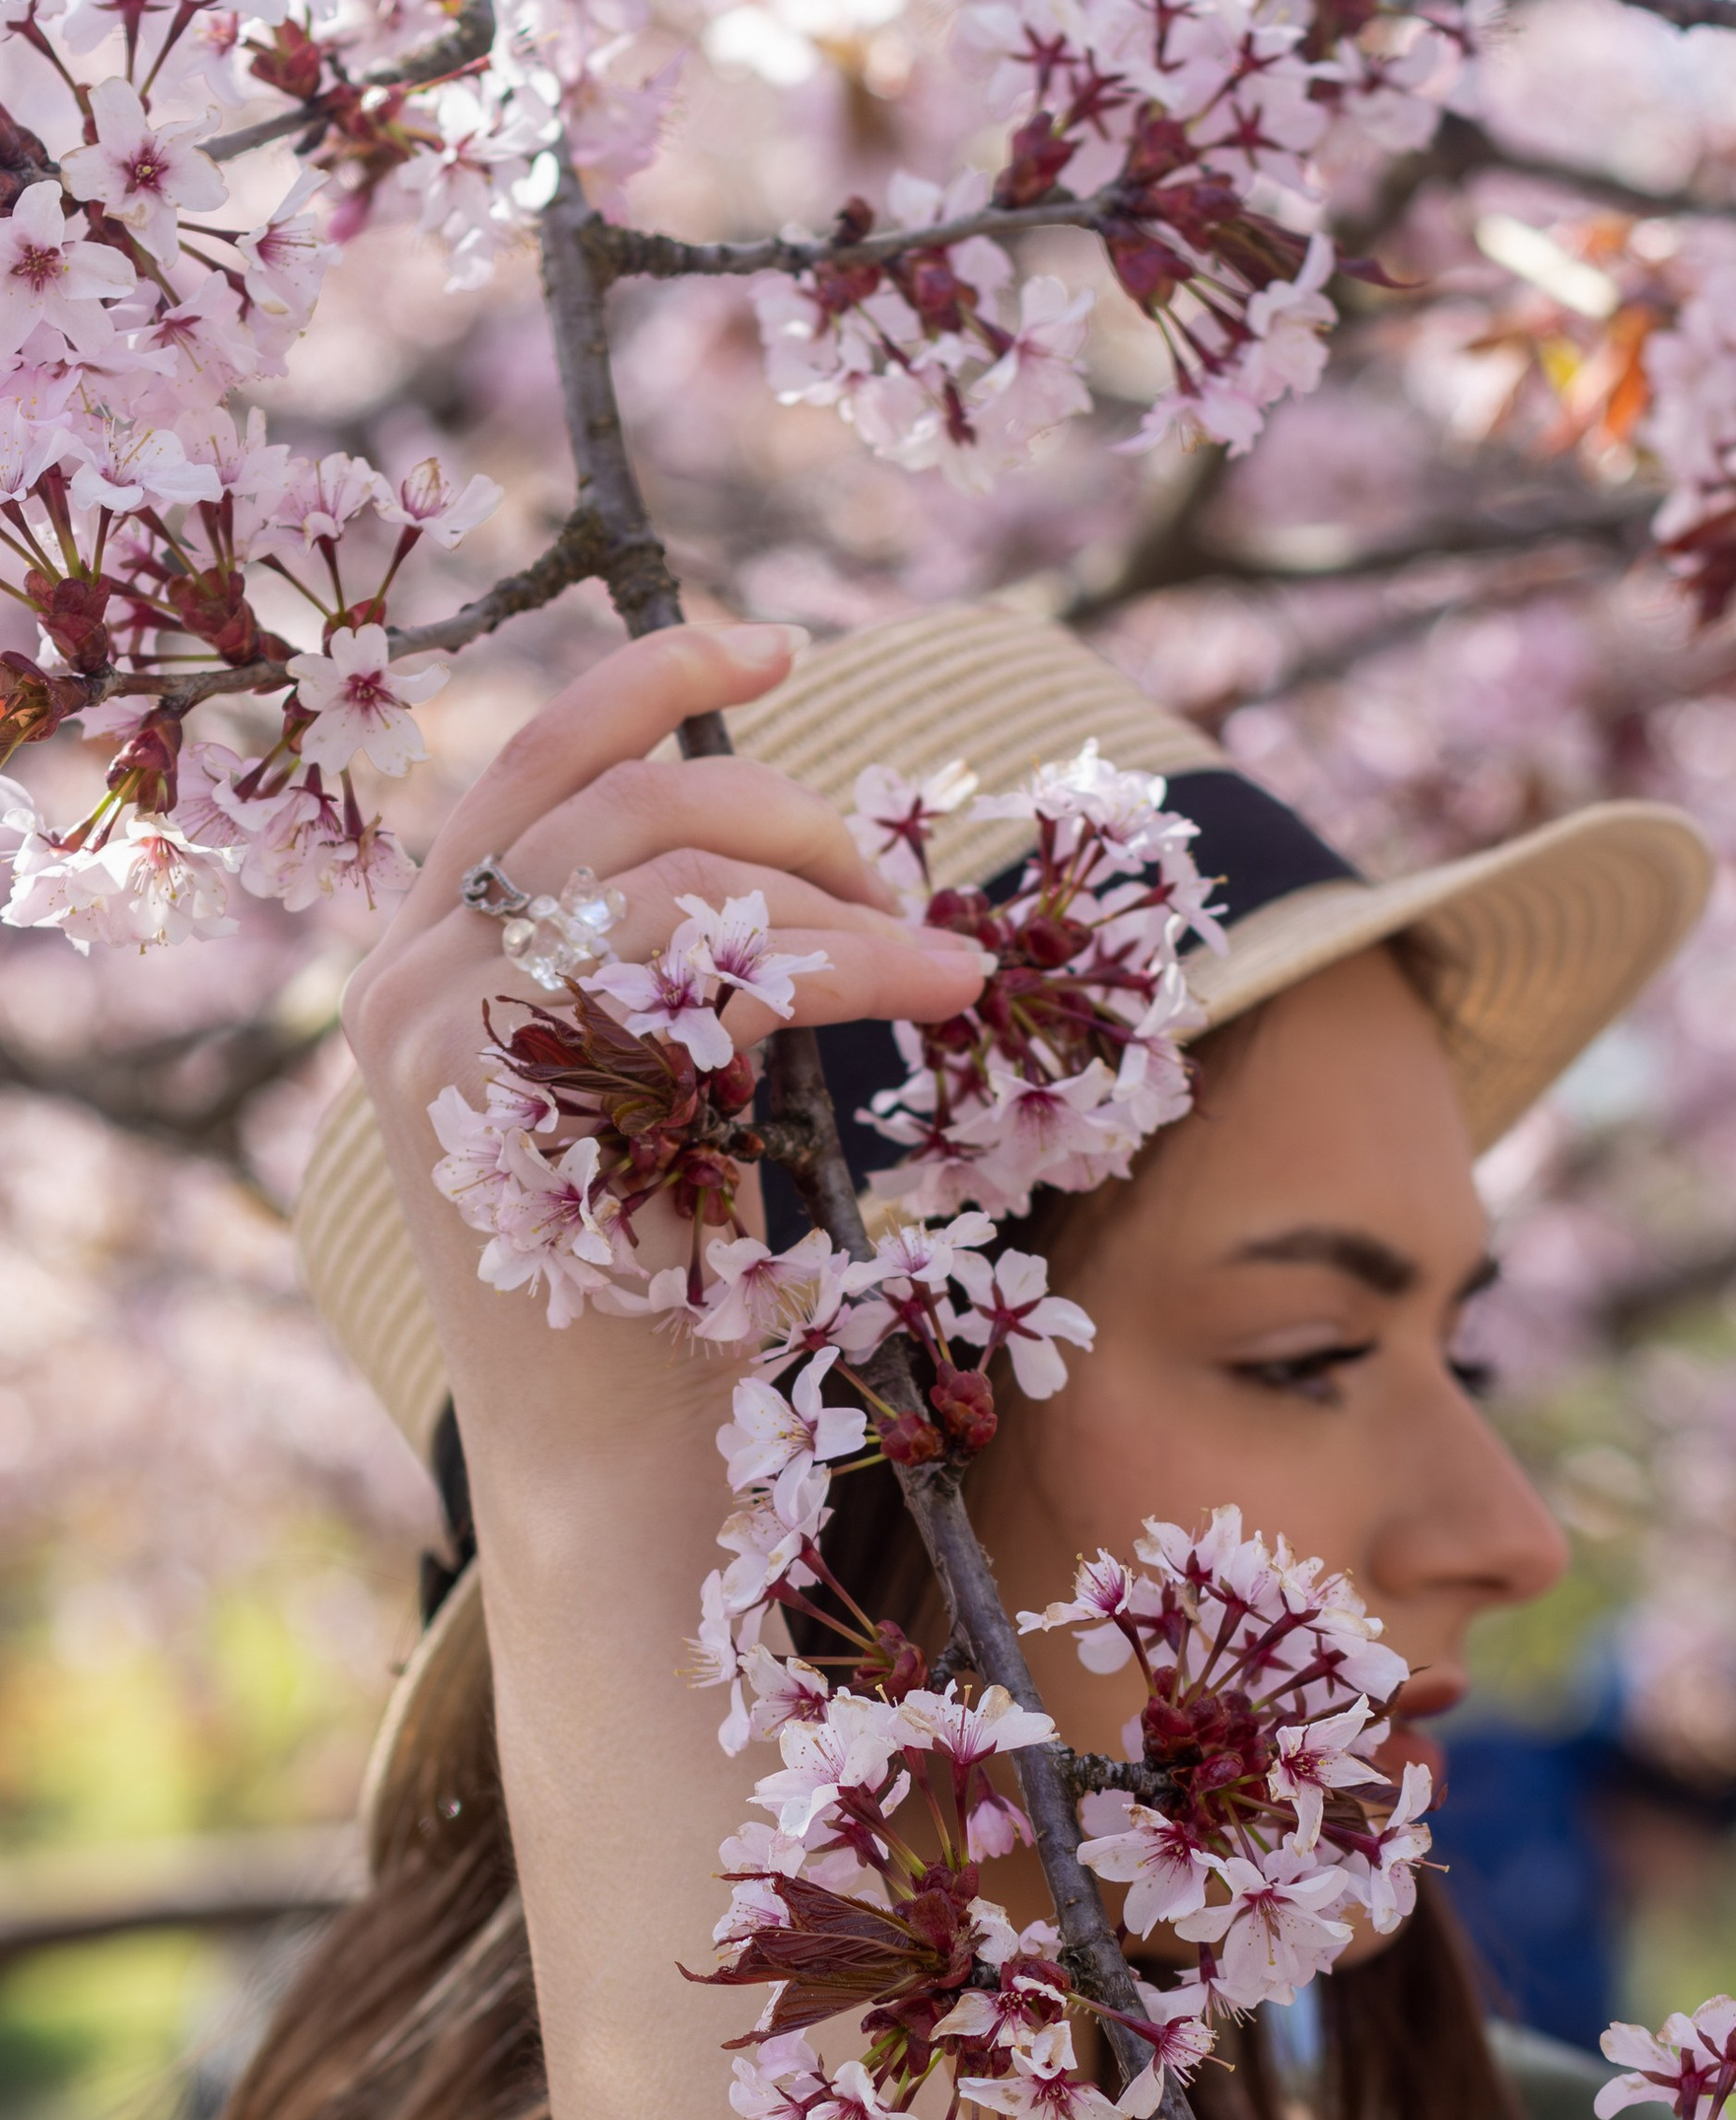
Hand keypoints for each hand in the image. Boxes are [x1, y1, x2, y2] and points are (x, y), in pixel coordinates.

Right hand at [340, 619, 985, 1491]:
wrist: (619, 1474)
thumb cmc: (660, 1309)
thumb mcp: (653, 1101)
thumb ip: (662, 977)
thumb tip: (783, 856)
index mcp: (431, 963)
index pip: (532, 761)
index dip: (653, 674)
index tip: (775, 645)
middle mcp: (411, 982)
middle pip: (617, 792)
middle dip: (787, 809)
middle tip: (896, 884)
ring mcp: (447, 1039)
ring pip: (674, 869)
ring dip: (834, 893)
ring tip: (941, 957)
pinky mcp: (527, 1101)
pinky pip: (713, 962)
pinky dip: (849, 959)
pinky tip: (937, 983)